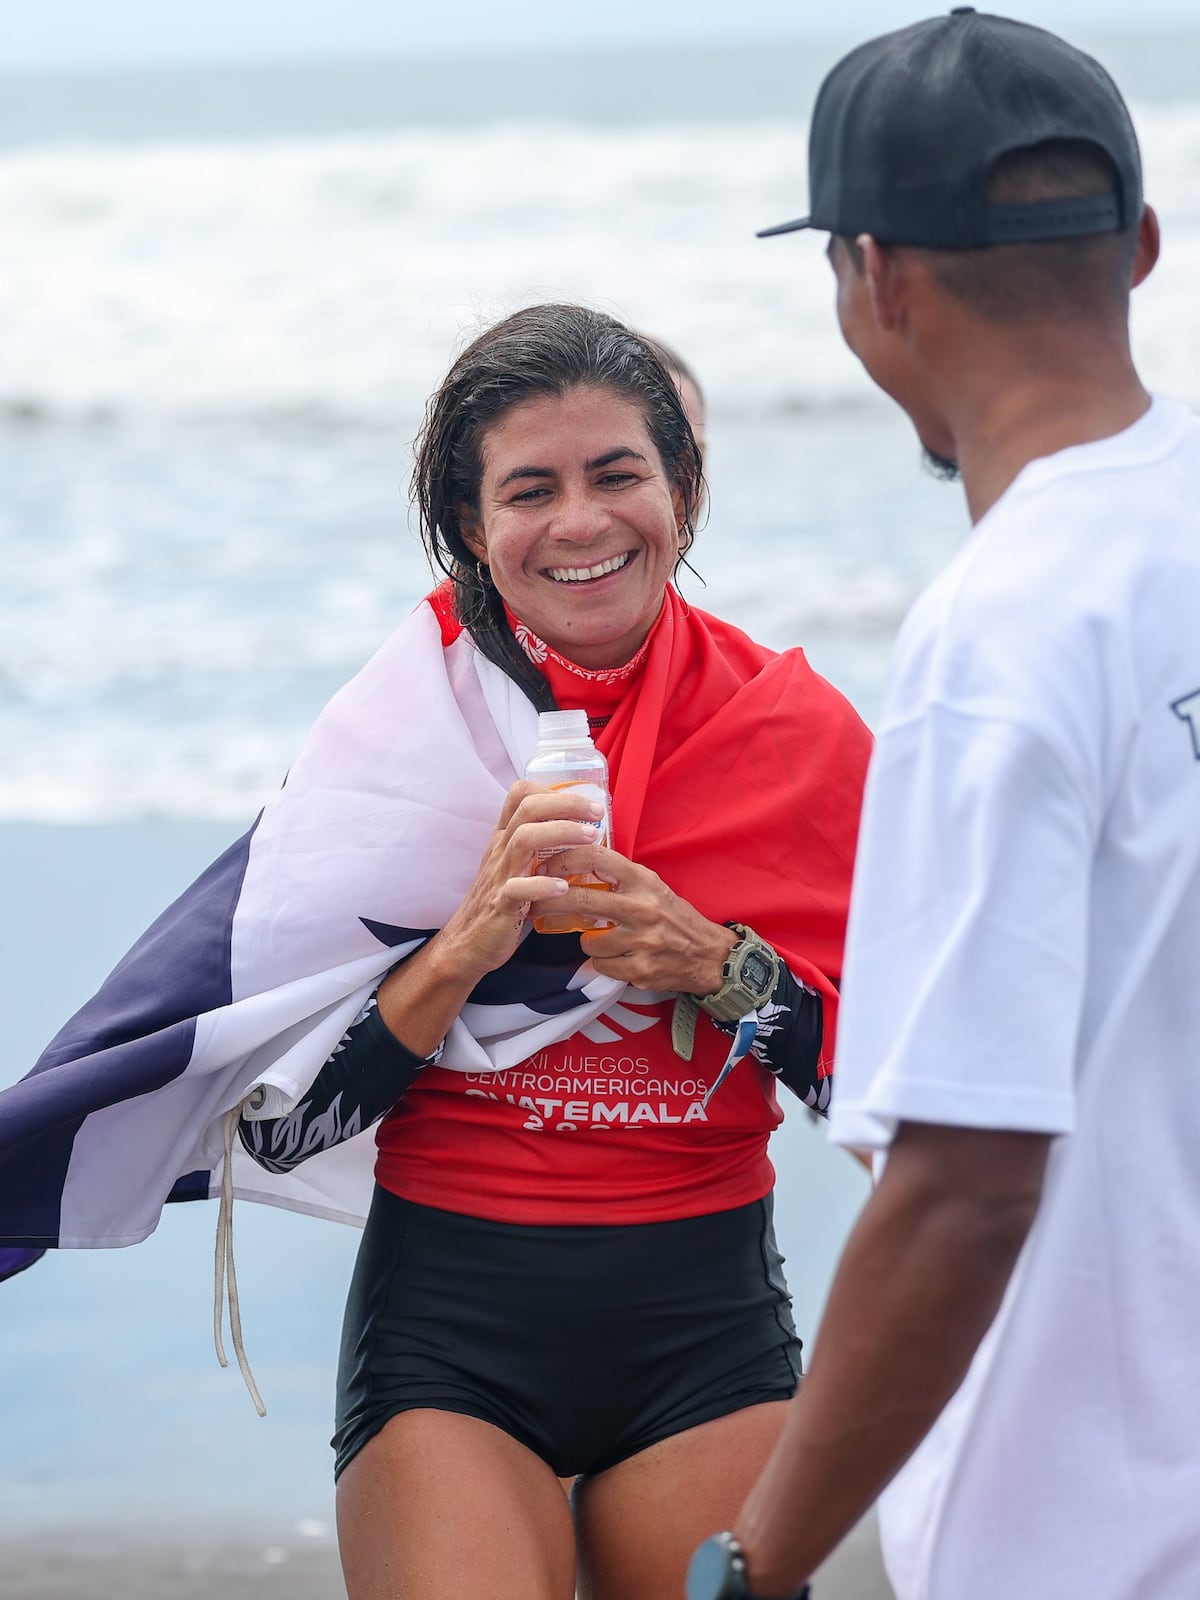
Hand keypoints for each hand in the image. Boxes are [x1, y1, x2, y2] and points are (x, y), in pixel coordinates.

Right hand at [438, 781, 605, 979]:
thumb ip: (539, 850)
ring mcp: (499, 876)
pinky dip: (542, 885)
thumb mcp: (515, 868)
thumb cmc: (500, 904)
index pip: (520, 795)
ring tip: (591, 838)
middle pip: (528, 809)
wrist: (465, 945)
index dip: (552, 790)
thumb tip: (585, 838)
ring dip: (561, 833)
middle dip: (567, 804)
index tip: (584, 801)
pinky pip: (517, 889)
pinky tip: (564, 887)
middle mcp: (501, 850)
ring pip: (524, 839)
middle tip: (598, 813)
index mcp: (505, 839)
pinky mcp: (500, 905)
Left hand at [546, 843, 735, 994]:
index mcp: (643, 881)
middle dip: (550, 902)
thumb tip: (573, 867)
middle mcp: (641, 908)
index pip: (596, 858)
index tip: (545, 865)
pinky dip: (604, 963)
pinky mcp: (639, 969)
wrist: (709, 956)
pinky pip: (601, 964)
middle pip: (579, 900)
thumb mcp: (651, 887)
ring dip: (588, 942)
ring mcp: (641, 940)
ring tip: (606, 940)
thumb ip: (619, 878)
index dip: (564, 859)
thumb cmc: (674, 918)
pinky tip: (621, 958)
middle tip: (535, 903)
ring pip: (587, 941)